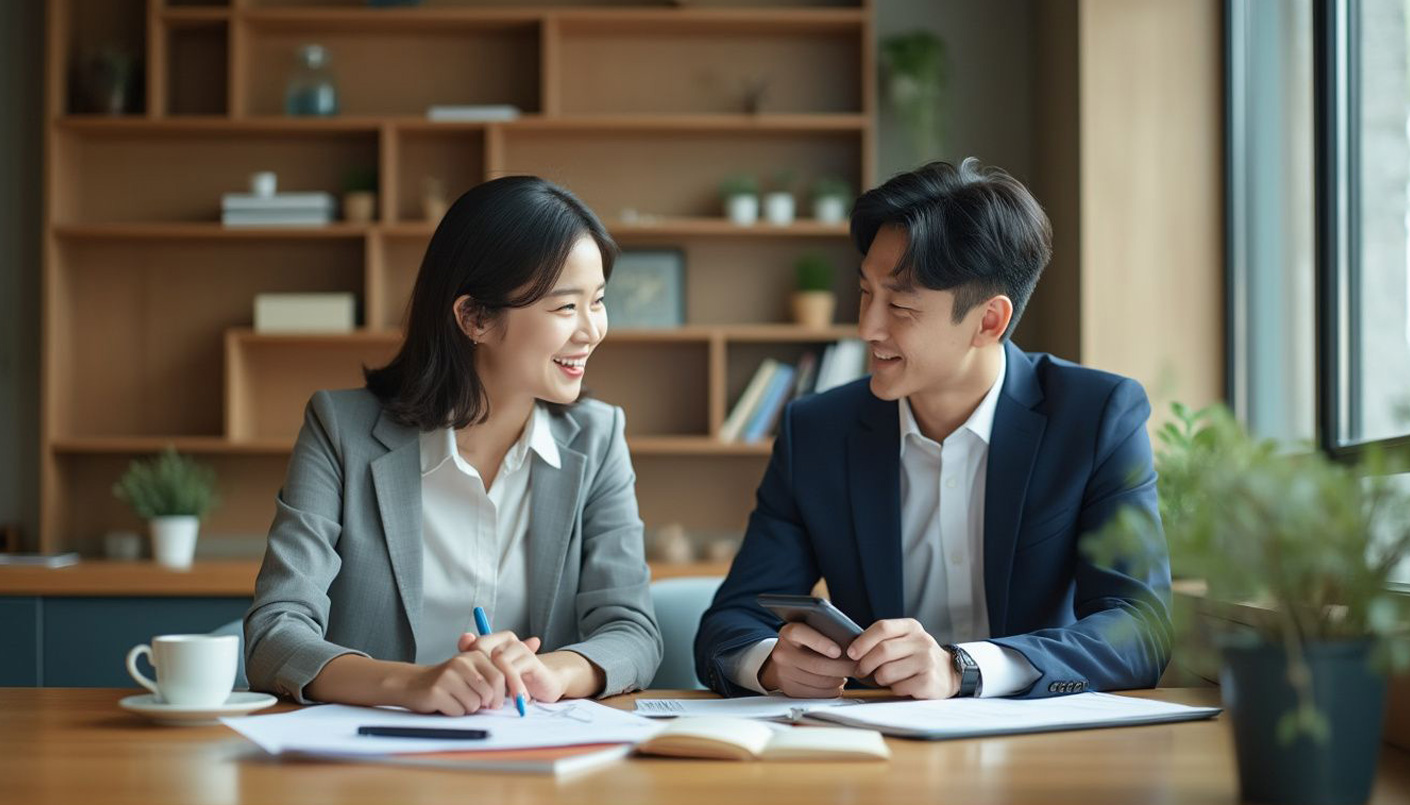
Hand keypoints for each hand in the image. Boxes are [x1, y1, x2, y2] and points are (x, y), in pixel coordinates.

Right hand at [391, 651, 507, 714]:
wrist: (414, 683)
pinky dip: (454, 712)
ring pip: (474, 704)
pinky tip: (445, 703)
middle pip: (488, 693)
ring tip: (456, 699)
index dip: (500, 695)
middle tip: (473, 703)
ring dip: (468, 708)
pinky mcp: (436, 692)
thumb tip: (516, 690)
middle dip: (483, 704)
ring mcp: (447, 677)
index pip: (499, 678)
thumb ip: (492, 677)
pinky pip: (457, 711)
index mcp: (474, 656)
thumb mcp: (471, 672)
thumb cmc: (448, 681)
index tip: (495, 703)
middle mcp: (461, 663)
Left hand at [458, 631, 566, 704]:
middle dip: (484, 676)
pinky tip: (517, 698)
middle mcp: (509, 640)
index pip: (476, 644)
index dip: (473, 665)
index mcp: (498, 640)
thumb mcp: (494, 675)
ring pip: (498, 661)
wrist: (545, 685)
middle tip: (487, 697)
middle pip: (484, 651)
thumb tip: (465, 639)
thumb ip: (477, 660)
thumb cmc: (516, 680)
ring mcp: (520, 647)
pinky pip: (513, 671)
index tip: (476, 686)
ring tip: (500, 701)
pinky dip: (513, 688)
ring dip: (498, 685)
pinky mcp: (531, 658)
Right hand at [758, 621, 858, 697]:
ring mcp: (784, 673)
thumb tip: (852, 646)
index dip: (821, 643)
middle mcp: (783, 653)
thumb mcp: (809, 632)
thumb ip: (825, 634)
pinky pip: (817, 694)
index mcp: (789, 633)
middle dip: (842, 667)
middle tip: (857, 667)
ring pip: (819, 682)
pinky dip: (831, 691)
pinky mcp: (789, 689)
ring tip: (845, 675)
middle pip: (817, 664)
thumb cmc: (804, 644)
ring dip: (838, 680)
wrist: (781, 661)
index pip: (802, 634)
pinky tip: (836, 685)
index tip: (838, 651)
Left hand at [847, 618, 956, 699]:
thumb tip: (851, 651)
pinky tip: (902, 686)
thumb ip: (883, 641)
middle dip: (865, 664)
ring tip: (885, 679)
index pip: (883, 627)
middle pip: (882, 650)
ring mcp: (927, 661)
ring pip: (887, 672)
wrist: (949, 673)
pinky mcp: (929, 681)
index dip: (863, 641)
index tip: (851, 652)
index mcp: (912, 627)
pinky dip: (894, 689)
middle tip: (860, 671)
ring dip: (880, 679)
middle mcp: (922, 641)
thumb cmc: (916, 658)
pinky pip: (898, 687)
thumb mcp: (904, 642)